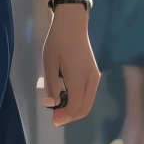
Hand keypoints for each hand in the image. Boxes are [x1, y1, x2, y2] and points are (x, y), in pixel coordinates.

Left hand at [40, 6, 98, 125]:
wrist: (72, 24)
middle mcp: (90, 81)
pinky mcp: (94, 74)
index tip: (53, 119)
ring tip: (59, 105)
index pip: (75, 107)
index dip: (64, 116)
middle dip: (70, 116)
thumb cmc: (57, 42)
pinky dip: (79, 100)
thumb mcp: (49, 65)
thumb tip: (54, 104)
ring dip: (74, 108)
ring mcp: (94, 77)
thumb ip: (52, 86)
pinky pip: (88, 94)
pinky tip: (66, 94)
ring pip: (87, 103)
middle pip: (84, 108)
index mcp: (79, 79)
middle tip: (55, 116)